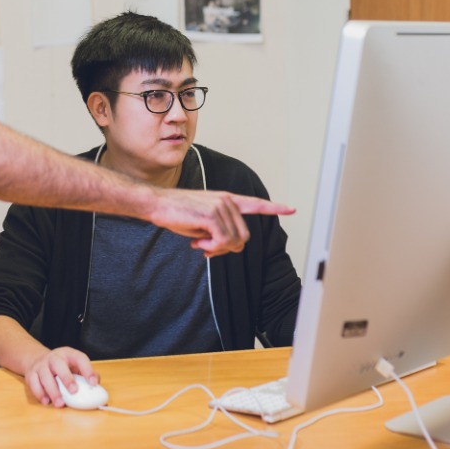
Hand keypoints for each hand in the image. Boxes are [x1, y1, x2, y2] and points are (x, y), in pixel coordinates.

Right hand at [23, 347, 96, 407]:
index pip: (80, 358)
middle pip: (59, 365)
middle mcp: (54, 357)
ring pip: (45, 376)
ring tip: (60, 403)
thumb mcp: (73, 364)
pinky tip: (46, 401)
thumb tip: (97, 383)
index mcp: (68, 354)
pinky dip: (40, 394)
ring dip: (53, 391)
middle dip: (67, 379)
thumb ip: (85, 373)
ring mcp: (41, 365)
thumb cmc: (61, 366)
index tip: (94, 383)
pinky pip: (34, 384)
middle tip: (74, 391)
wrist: (36, 359)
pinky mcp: (31, 374)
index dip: (88, 370)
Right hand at [150, 189, 294, 257]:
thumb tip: (233, 246)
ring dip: (215, 249)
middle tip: (206, 247)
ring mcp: (221, 206)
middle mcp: (228, 201)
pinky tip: (197, 242)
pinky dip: (210, 247)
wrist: (157, 205)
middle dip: (226, 248)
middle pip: (243, 237)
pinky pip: (222, 242)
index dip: (274, 208)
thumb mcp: (204, 224)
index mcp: (227, 200)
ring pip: (233, 242)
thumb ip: (222, 230)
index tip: (292, 209)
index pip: (255, 204)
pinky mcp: (212, 215)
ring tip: (199, 242)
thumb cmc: (178, 214)